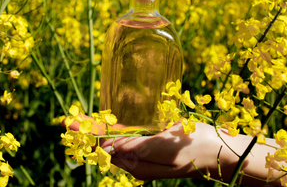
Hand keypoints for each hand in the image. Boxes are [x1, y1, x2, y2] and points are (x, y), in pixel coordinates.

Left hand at [65, 117, 234, 180]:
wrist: (221, 152)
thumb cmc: (198, 147)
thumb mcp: (168, 149)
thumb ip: (141, 149)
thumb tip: (112, 149)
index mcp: (138, 164)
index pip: (104, 148)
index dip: (86, 135)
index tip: (70, 125)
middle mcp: (137, 161)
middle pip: (104, 145)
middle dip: (86, 132)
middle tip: (66, 121)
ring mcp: (144, 153)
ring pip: (113, 141)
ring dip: (95, 130)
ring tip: (78, 121)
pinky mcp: (152, 145)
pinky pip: (127, 137)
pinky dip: (112, 129)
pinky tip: (105, 124)